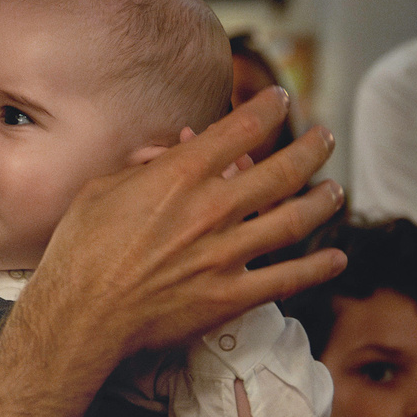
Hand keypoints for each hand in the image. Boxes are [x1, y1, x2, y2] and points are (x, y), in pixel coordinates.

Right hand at [26, 90, 345, 367]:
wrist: (79, 316)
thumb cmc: (80, 250)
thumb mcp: (101, 189)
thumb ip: (142, 167)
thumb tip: (167, 152)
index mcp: (180, 175)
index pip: (242, 128)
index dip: (269, 108)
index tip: (280, 100)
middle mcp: (211, 209)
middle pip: (282, 169)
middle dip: (312, 147)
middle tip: (325, 137)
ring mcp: (226, 255)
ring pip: (295, 219)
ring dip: (324, 201)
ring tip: (336, 190)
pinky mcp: (231, 297)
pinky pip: (288, 279)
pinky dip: (318, 269)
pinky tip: (337, 258)